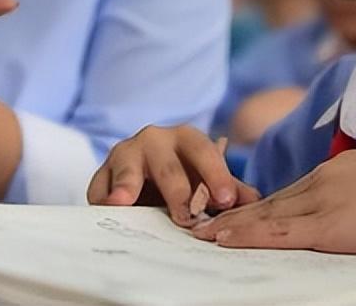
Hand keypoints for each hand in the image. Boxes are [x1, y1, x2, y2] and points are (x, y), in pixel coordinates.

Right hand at [87, 125, 259, 225]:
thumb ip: (231, 190)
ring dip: (127, 185)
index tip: (226, 201)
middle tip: (185, 216)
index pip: (204, 151)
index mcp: (187, 138)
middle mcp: (154, 140)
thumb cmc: (186, 175)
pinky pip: (100, 187)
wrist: (146, 170)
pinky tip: (106, 211)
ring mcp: (125, 154)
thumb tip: (255, 204)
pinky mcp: (102, 175)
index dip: (216, 175)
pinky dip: (103, 200)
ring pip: (128, 167)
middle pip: (166, 164)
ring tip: (124, 201)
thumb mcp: (209, 179)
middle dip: (177, 190)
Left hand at [191, 147, 355, 256]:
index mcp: (342, 170)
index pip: (292, 191)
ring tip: (202, 234)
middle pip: (272, 199)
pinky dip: (248, 236)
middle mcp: (326, 179)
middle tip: (202, 219)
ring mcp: (325, 200)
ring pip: (267, 214)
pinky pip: (279, 231)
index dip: (260, 203)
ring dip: (231, 226)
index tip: (235, 211)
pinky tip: (224, 241)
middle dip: (236, 212)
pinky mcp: (330, 224)